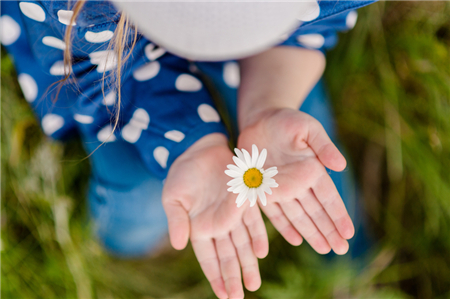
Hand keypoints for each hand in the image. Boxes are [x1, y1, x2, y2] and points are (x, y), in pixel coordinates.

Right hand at [162, 133, 268, 297]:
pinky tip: (261, 251)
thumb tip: (179, 245)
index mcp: (199, 227)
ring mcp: (233, 213)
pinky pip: (253, 222)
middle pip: (228, 255)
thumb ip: (176, 221)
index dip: (215, 276)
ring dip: (248, 262)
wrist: (198, 148)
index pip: (208, 258)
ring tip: (253, 283)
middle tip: (240, 296)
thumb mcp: (173, 197)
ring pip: (242, 243)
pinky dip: (257, 236)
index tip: (224, 295)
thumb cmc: (182, 173)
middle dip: (233, 276)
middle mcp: (218, 224)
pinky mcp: (245, 199)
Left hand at [238, 108, 354, 254]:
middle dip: (328, 230)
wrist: (260, 119)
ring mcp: (280, 188)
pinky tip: (296, 239)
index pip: (328, 197)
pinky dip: (284, 226)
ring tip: (324, 249)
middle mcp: (298, 183)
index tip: (348, 233)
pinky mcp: (262, 189)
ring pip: (298, 216)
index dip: (338, 215)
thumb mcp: (308, 128)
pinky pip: (274, 212)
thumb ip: (324, 147)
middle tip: (341, 250)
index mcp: (312, 170)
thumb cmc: (287, 121)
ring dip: (310, 232)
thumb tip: (341, 166)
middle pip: (316, 212)